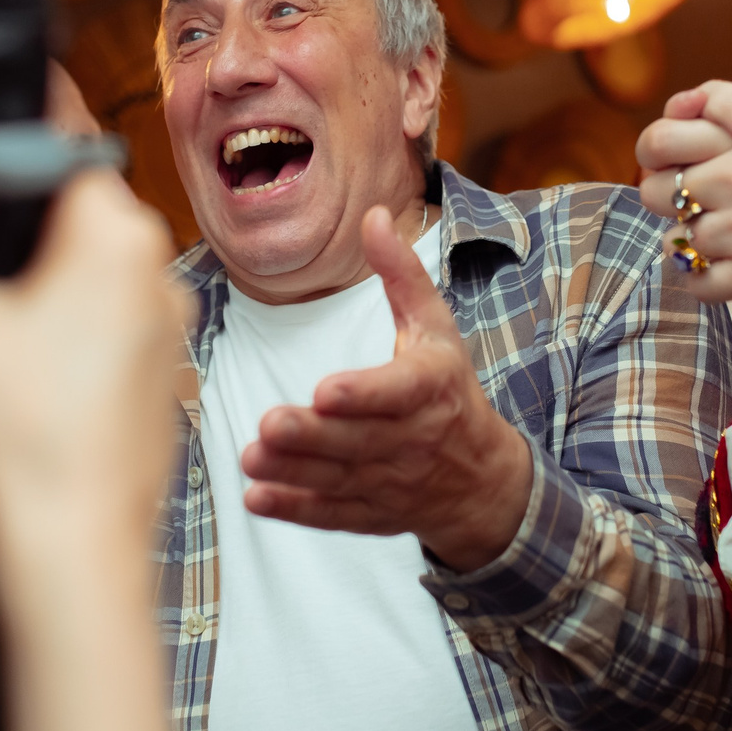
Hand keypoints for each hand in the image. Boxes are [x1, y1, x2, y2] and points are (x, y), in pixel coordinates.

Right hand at [0, 175, 188, 578]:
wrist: (69, 561)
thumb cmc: (18, 439)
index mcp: (120, 240)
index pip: (42, 166)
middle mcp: (153, 284)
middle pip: (32, 252)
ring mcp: (154, 348)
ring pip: (38, 318)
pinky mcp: (142, 403)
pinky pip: (59, 370)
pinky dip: (5, 390)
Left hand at [243, 206, 533, 571]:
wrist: (481, 479)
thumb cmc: (449, 389)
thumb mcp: (435, 328)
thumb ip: (401, 275)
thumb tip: (373, 215)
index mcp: (431, 387)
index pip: (399, 391)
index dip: (364, 393)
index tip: (326, 389)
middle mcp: (414, 438)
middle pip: (360, 439)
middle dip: (314, 435)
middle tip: (269, 423)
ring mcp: (392, 481)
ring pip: (341, 478)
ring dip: (294, 471)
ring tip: (250, 457)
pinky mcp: (372, 513)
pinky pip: (334, 515)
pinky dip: (295, 510)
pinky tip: (256, 499)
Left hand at [636, 57, 731, 309]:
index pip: (666, 135)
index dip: (665, 147)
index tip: (678, 157)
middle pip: (658, 187)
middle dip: (660, 193)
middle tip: (674, 199)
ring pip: (679, 237)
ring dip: (689, 238)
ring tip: (702, 239)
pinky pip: (698, 282)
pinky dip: (699, 280)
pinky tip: (713, 275)